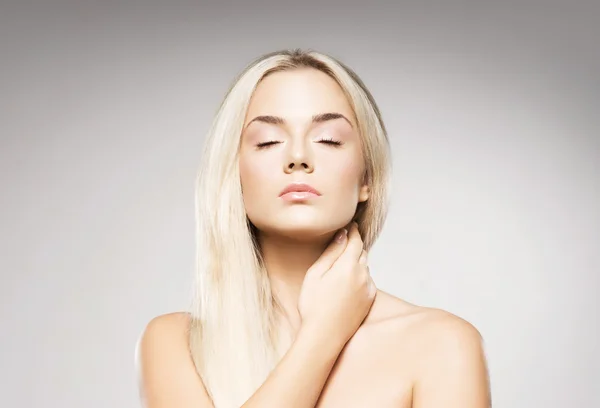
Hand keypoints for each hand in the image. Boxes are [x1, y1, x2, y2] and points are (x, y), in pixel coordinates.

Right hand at [297, 222, 376, 345]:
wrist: (324, 335)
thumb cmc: (313, 304)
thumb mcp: (315, 274)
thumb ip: (331, 252)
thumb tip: (342, 234)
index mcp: (348, 265)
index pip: (356, 240)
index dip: (353, 231)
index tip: (350, 224)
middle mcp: (363, 274)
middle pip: (362, 252)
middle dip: (354, 245)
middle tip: (345, 241)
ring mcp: (368, 288)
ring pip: (365, 267)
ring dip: (357, 261)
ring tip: (343, 264)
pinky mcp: (370, 300)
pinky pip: (367, 281)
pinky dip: (360, 276)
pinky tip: (347, 283)